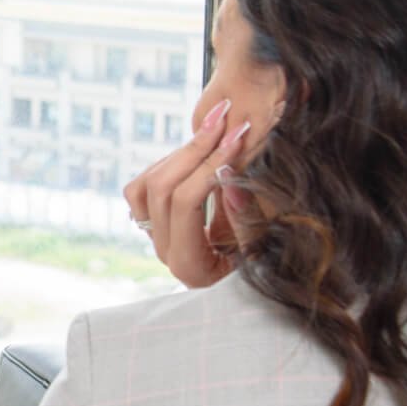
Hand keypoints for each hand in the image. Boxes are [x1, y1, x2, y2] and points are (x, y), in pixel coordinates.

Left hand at [123, 98, 251, 287]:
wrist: (249, 287)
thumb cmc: (262, 268)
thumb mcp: (262, 246)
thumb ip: (244, 215)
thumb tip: (227, 173)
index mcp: (188, 263)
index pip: (185, 202)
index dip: (210, 164)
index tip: (238, 136)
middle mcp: (164, 252)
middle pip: (160, 187)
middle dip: (194, 148)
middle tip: (224, 118)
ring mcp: (154, 238)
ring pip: (145, 184)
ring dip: (179, 153)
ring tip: (212, 129)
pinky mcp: (153, 225)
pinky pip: (144, 187)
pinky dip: (168, 163)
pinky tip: (196, 150)